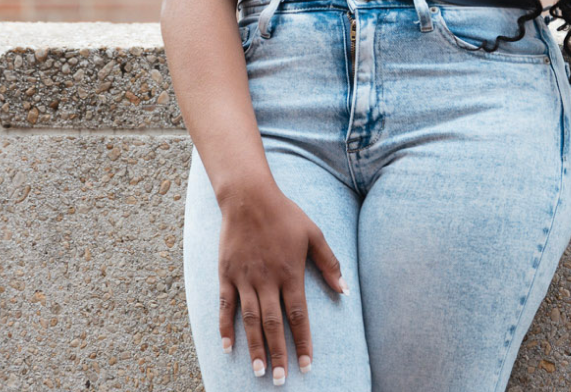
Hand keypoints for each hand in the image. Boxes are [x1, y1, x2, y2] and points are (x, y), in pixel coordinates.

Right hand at [218, 182, 346, 383]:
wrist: (249, 197)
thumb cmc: (285, 214)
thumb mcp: (314, 234)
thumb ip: (330, 263)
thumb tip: (344, 290)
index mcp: (290, 273)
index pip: (298, 315)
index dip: (303, 342)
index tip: (307, 365)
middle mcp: (267, 280)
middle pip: (274, 324)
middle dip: (278, 354)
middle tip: (279, 379)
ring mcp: (245, 278)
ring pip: (250, 319)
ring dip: (254, 347)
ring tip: (258, 371)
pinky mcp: (226, 273)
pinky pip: (225, 305)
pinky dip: (225, 327)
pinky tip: (227, 347)